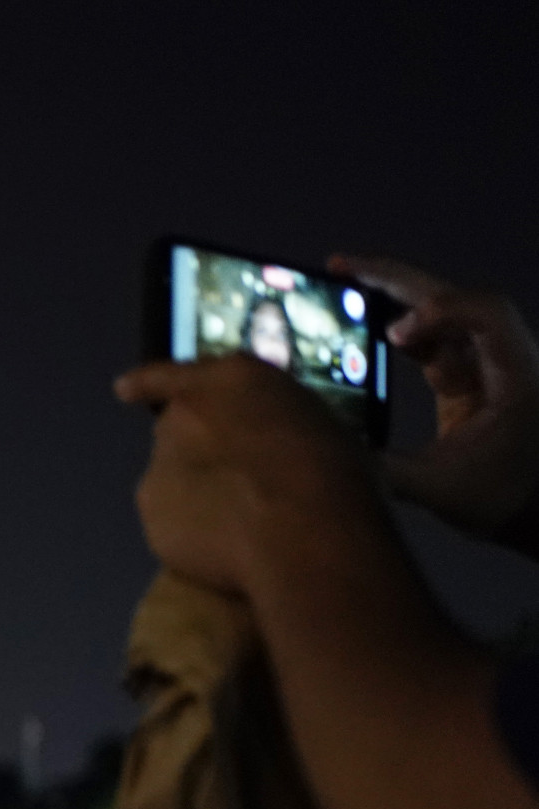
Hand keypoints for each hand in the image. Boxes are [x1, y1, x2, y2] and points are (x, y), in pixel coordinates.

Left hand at [113, 354, 384, 597]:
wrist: (302, 530)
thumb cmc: (333, 473)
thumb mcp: (317, 425)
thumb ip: (278, 424)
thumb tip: (280, 443)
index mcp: (232, 378)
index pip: (176, 373)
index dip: (148, 383)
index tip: (124, 389)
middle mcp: (185, 412)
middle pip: (176, 430)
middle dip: (195, 451)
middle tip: (234, 483)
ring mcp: (160, 460)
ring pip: (169, 476)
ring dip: (192, 492)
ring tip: (237, 523)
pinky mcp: (151, 508)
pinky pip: (168, 518)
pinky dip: (187, 531)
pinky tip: (221, 548)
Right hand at [333, 255, 538, 551]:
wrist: (536, 506)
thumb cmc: (504, 497)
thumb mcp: (442, 490)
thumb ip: (385, 471)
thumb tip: (326, 453)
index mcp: (513, 375)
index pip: (485, 314)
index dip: (440, 311)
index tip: (393, 333)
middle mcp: (500, 356)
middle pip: (455, 297)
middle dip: (398, 280)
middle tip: (342, 266)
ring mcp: (482, 363)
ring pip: (440, 312)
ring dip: (393, 295)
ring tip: (342, 280)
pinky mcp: (464, 377)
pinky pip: (430, 338)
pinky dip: (397, 326)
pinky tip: (362, 321)